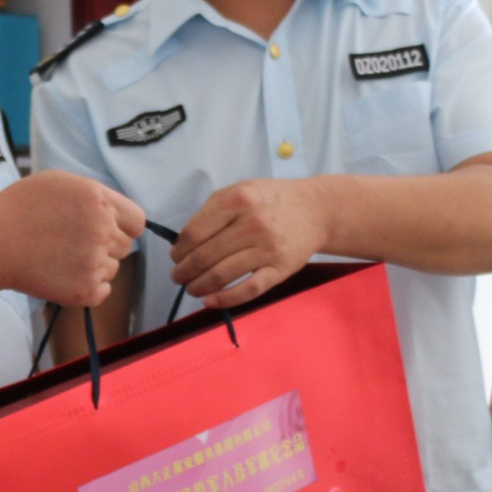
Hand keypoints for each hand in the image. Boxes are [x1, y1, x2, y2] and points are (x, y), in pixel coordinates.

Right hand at [0, 171, 144, 306]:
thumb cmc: (20, 208)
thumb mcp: (60, 183)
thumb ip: (95, 195)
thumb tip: (118, 214)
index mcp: (99, 201)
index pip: (137, 221)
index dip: (123, 226)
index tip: (105, 230)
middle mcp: (102, 230)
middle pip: (125, 246)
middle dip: (105, 245)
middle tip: (72, 244)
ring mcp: (94, 262)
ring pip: (113, 269)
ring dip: (93, 266)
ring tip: (60, 258)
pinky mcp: (84, 290)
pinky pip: (103, 291)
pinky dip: (88, 287)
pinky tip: (63, 276)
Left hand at [170, 179, 327, 307]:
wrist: (316, 210)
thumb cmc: (271, 200)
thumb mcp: (240, 190)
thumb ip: (212, 211)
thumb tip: (183, 243)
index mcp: (237, 201)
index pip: (194, 233)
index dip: (178, 250)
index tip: (175, 258)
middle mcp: (252, 224)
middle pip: (204, 256)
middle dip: (183, 272)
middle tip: (178, 277)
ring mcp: (268, 248)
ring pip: (222, 275)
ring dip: (198, 287)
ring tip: (191, 289)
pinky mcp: (281, 269)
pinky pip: (248, 289)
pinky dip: (225, 299)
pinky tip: (210, 301)